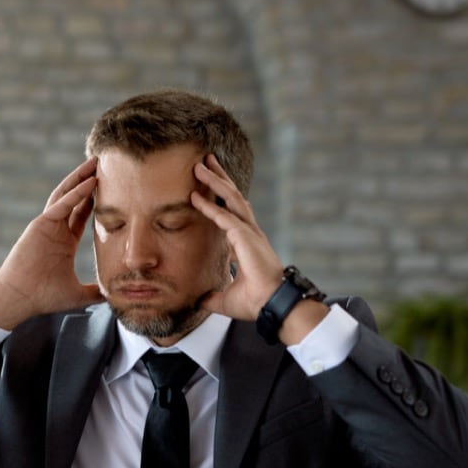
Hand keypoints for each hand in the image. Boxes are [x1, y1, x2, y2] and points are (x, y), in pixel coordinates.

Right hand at [0, 158, 104, 329]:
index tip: (111, 188)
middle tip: (104, 165)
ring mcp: (47, 225)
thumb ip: (95, 292)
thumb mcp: (77, 294)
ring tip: (96, 163)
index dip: (94, 201)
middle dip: (88, 181)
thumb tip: (114, 295)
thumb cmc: (43, 297)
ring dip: (81, 178)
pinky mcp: (40, 225)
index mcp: (63, 241)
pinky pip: (61, 205)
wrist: (20, 299)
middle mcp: (55, 229)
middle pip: (74, 198)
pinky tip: (90, 182)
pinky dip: (75, 193)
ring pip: (66, 195)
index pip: (81, 215)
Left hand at [189, 154, 284, 320]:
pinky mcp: (246, 238)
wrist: (271, 305)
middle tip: (204, 162)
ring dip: (215, 182)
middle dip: (218, 178)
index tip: (204, 188)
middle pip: (232, 197)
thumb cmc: (256, 302)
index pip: (230, 213)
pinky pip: (224, 217)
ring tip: (199, 166)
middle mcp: (249, 232)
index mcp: (246, 242)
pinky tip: (195, 197)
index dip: (217, 199)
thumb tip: (200, 301)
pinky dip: (210, 206)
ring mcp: (250, 232)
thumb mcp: (226, 299)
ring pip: (231, 199)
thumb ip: (212, 296)